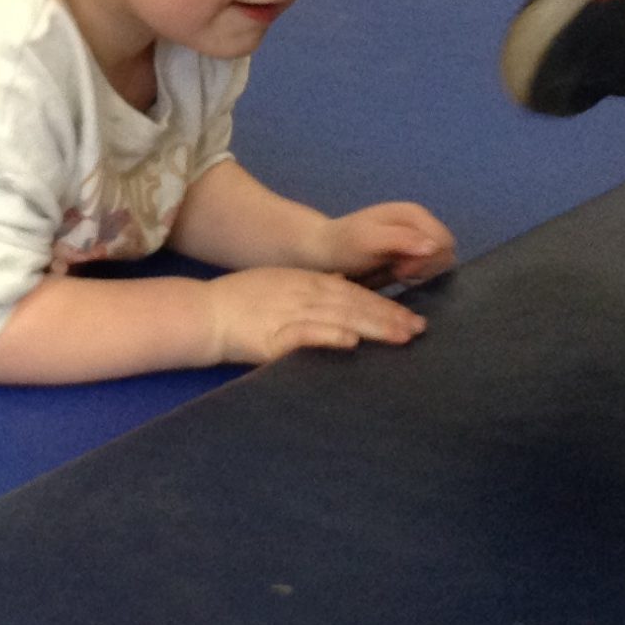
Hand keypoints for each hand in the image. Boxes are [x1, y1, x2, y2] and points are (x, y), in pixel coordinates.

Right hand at [203, 267, 427, 365]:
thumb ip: (313, 288)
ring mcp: (290, 313)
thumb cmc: (243, 302)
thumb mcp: (282, 284)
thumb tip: (344, 287)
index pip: (356, 293)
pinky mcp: (274, 336)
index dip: (385, 305)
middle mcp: (304, 293)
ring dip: (371, 327)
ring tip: (399, 337)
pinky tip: (350, 342)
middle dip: (389, 318)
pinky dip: (328, 337)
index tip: (412, 319)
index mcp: (307, 282)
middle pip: (355, 305)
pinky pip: (306, 334)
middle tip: (418, 330)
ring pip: (339, 318)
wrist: (206, 313)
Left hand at [315, 202, 455, 287]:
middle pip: (445, 252)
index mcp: (414, 214)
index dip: (428, 259)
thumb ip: (401, 239)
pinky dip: (414, 276)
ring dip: (419, 273)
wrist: (323, 252)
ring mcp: (416, 238)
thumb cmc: (344, 244)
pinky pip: (427, 269)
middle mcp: (420, 223)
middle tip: (396, 272)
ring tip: (393, 272)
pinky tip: (394, 275)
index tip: (401, 269)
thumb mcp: (369, 240)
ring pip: (439, 263)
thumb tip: (434, 246)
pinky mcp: (411, 254)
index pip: (444, 242)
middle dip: (425, 267)